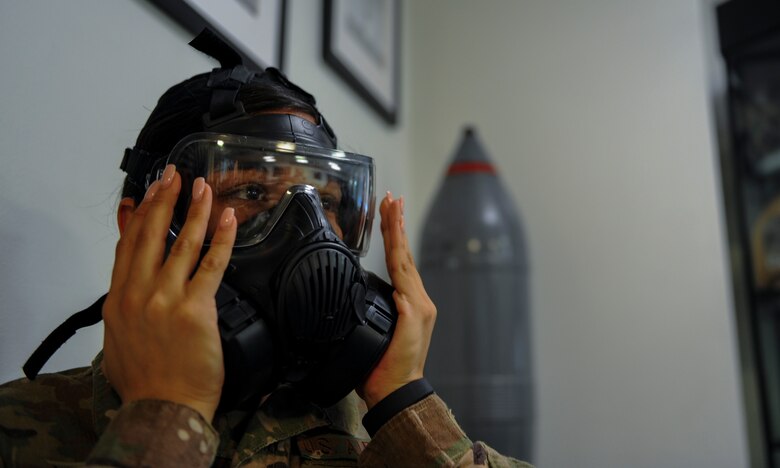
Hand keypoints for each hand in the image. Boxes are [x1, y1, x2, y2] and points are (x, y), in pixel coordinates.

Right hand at [101, 165, 235, 421]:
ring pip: (181, 244)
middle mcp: (139, 293)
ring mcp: (166, 298)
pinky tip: (228, 220)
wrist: (163, 408)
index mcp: (118, 299)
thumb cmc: (144, 380)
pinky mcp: (195, 308)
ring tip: (203, 188)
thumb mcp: (118, 339)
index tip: (145, 193)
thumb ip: (121, 310)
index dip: (137, 215)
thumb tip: (125, 292)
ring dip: (193, 211)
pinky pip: (212, 264)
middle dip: (163, 200)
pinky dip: (221, 239)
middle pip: (150, 235)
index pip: (126, 246)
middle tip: (174, 175)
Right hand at [358, 192, 436, 408]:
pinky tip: (389, 247)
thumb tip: (400, 290)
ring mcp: (406, 301)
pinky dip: (393, 255)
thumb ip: (407, 309)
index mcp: (415, 299)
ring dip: (396, 234)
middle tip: (390, 198)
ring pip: (401, 259)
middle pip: (402, 251)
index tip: (391, 206)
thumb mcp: (409, 335)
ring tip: (391, 211)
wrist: (393, 388)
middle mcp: (413, 296)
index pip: (402, 256)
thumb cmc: (398, 366)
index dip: (395, 230)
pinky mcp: (397, 308)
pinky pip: (395, 274)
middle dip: (395, 223)